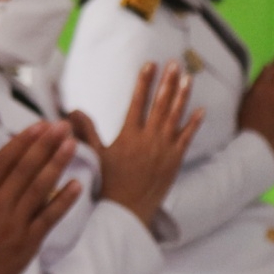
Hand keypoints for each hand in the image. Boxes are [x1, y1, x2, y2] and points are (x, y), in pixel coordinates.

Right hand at [0, 122, 82, 273]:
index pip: (4, 162)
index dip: (23, 141)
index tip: (38, 125)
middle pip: (27, 170)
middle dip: (46, 145)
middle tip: (63, 126)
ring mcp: (14, 228)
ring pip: (41, 189)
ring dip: (58, 165)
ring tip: (72, 145)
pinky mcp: (26, 246)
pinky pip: (49, 219)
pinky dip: (64, 202)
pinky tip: (76, 185)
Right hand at [69, 62, 202, 226]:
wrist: (127, 210)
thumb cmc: (107, 183)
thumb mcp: (95, 155)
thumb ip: (87, 130)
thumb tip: (72, 111)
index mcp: (128, 135)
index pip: (137, 101)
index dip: (144, 81)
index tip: (150, 64)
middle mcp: (148, 138)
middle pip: (160, 104)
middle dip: (167, 82)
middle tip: (174, 63)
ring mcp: (164, 149)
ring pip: (176, 117)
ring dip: (182, 96)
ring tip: (188, 78)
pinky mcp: (175, 160)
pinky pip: (187, 138)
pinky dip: (194, 123)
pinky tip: (200, 110)